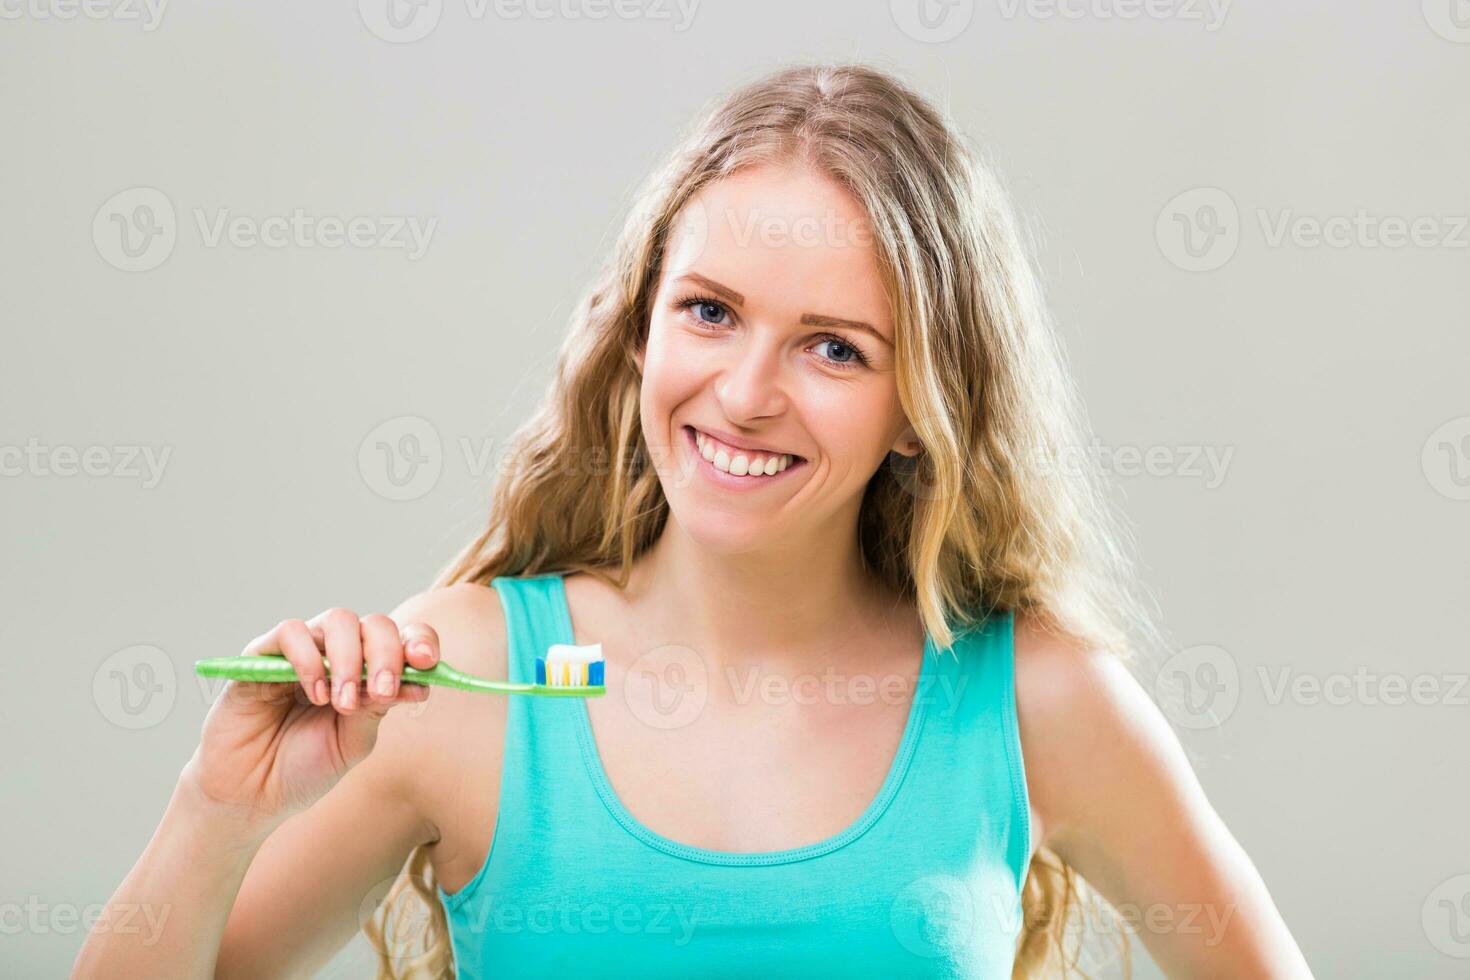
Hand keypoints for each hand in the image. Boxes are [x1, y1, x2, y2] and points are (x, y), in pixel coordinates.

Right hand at [182, 609, 439, 829]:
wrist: (250, 794)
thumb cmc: (303, 768)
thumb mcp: (352, 742)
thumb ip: (378, 708)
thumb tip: (417, 680)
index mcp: (367, 674)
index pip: (401, 640)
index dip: (419, 643)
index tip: (428, 662)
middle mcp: (337, 656)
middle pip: (374, 625)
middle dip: (387, 654)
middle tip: (383, 691)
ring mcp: (301, 651)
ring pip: (338, 620)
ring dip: (349, 659)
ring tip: (342, 702)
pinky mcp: (262, 654)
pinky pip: (291, 632)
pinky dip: (310, 659)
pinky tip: (315, 693)